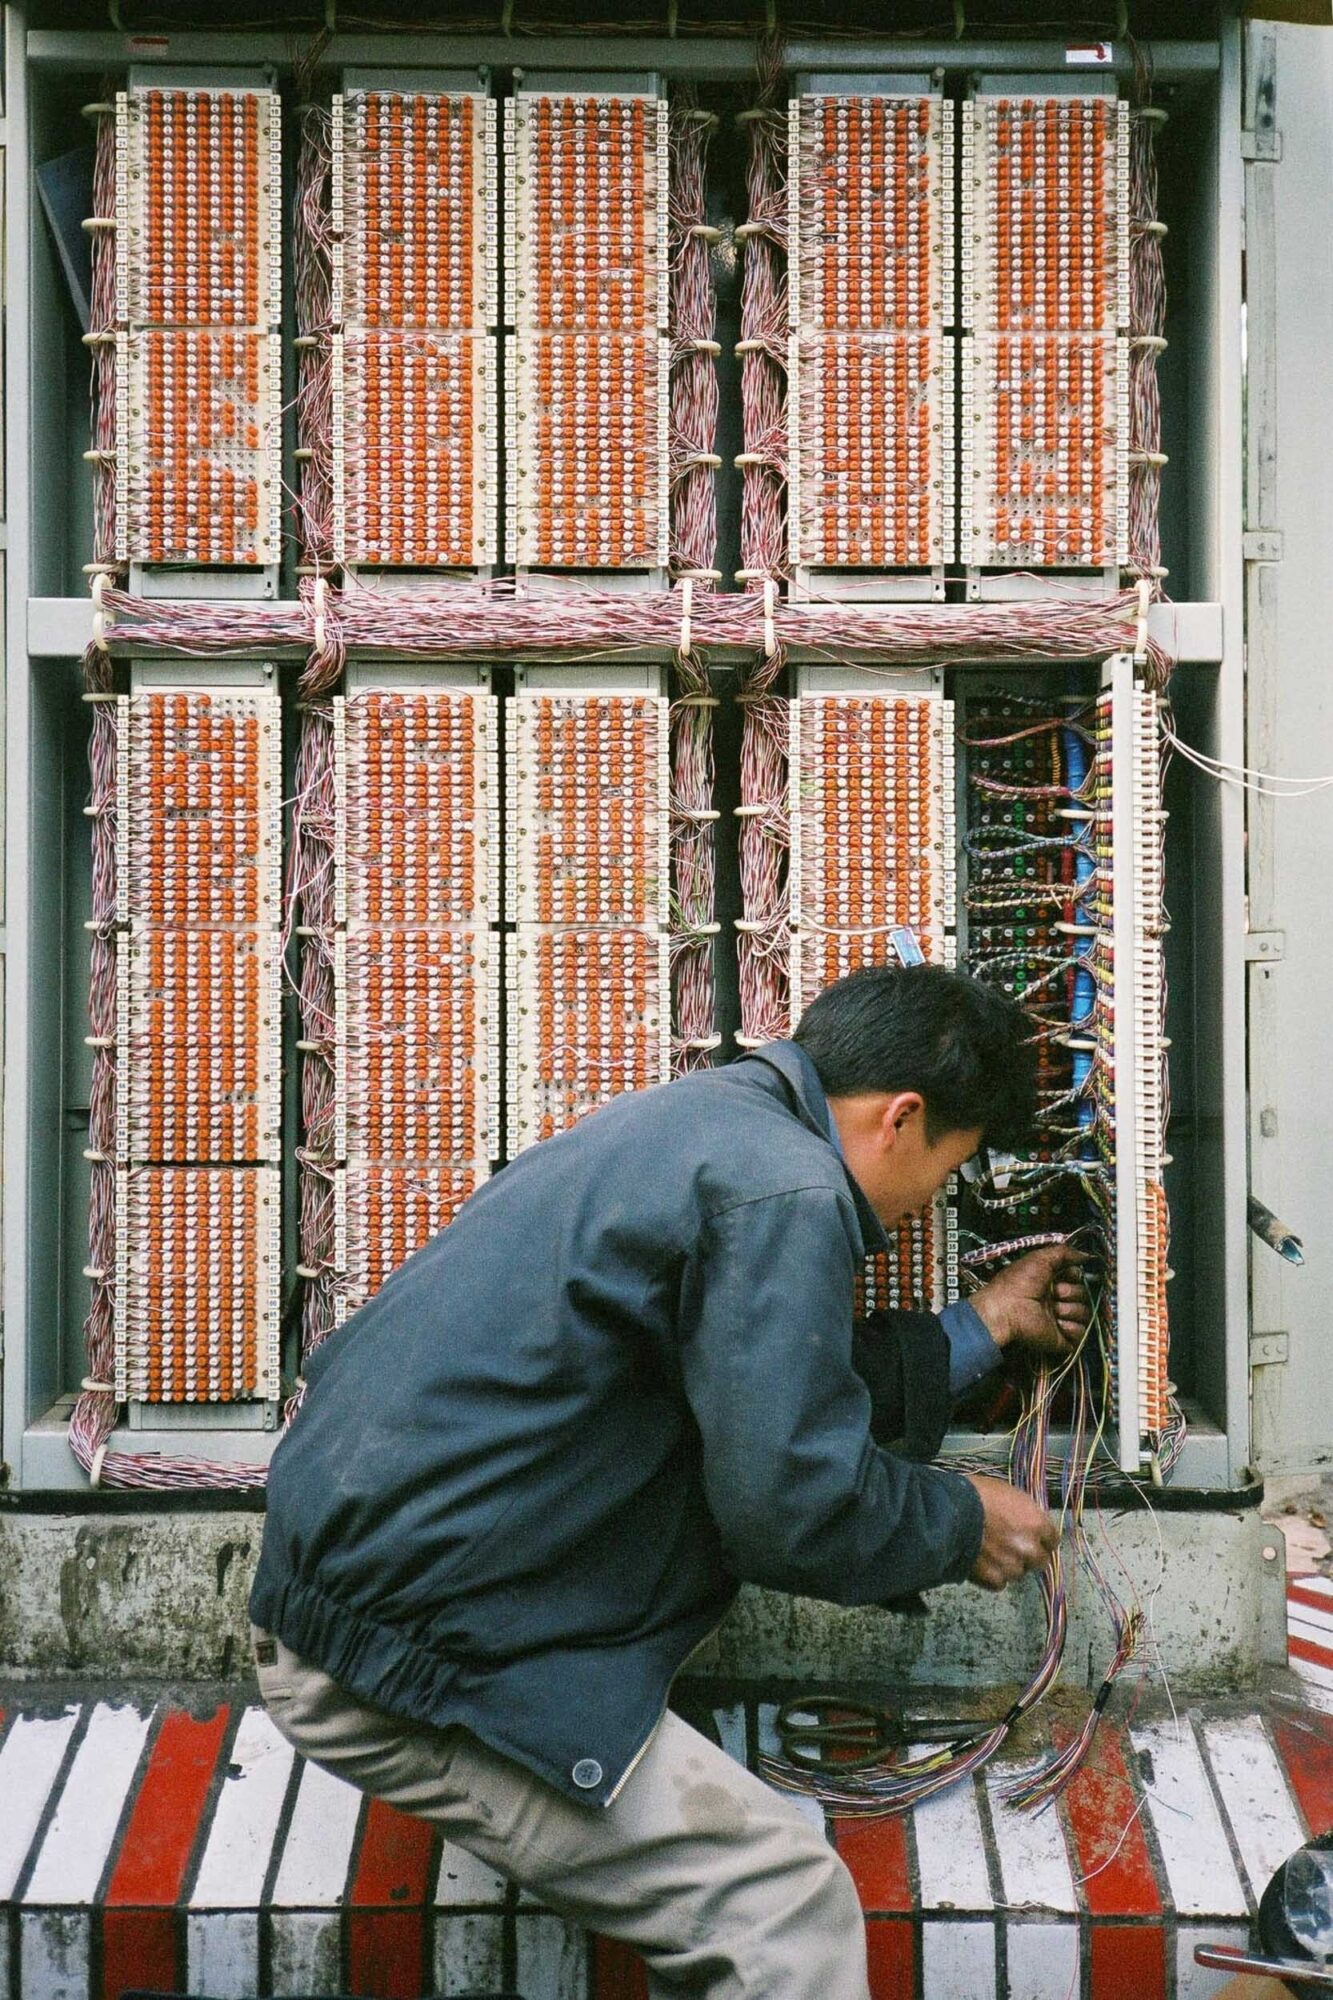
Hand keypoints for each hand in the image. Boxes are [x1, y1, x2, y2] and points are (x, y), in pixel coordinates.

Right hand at [962, 1472, 1060, 1590]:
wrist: (949, 1513)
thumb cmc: (975, 1495)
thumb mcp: (1007, 1493)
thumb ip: (1023, 1513)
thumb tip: (1026, 1521)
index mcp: (1036, 1523)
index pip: (1052, 1540)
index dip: (1041, 1539)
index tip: (1033, 1538)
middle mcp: (1029, 1548)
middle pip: (1040, 1560)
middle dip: (1028, 1555)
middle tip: (1011, 1547)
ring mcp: (1012, 1566)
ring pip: (1019, 1573)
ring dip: (1009, 1565)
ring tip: (990, 1553)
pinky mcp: (994, 1579)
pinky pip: (1000, 1583)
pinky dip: (992, 1576)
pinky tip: (981, 1562)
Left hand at [968, 1245, 1089, 1360]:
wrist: (1008, 1311)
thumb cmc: (1018, 1284)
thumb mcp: (1039, 1259)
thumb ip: (1064, 1252)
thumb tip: (1086, 1254)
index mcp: (1049, 1281)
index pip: (1076, 1277)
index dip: (1075, 1276)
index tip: (1068, 1275)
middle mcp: (1055, 1300)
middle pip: (1083, 1294)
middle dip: (1071, 1292)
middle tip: (1055, 1294)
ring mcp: (1059, 1319)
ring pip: (1084, 1313)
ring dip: (1070, 1309)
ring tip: (1054, 1310)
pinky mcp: (1061, 1337)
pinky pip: (1081, 1333)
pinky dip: (1072, 1328)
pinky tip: (1058, 1324)